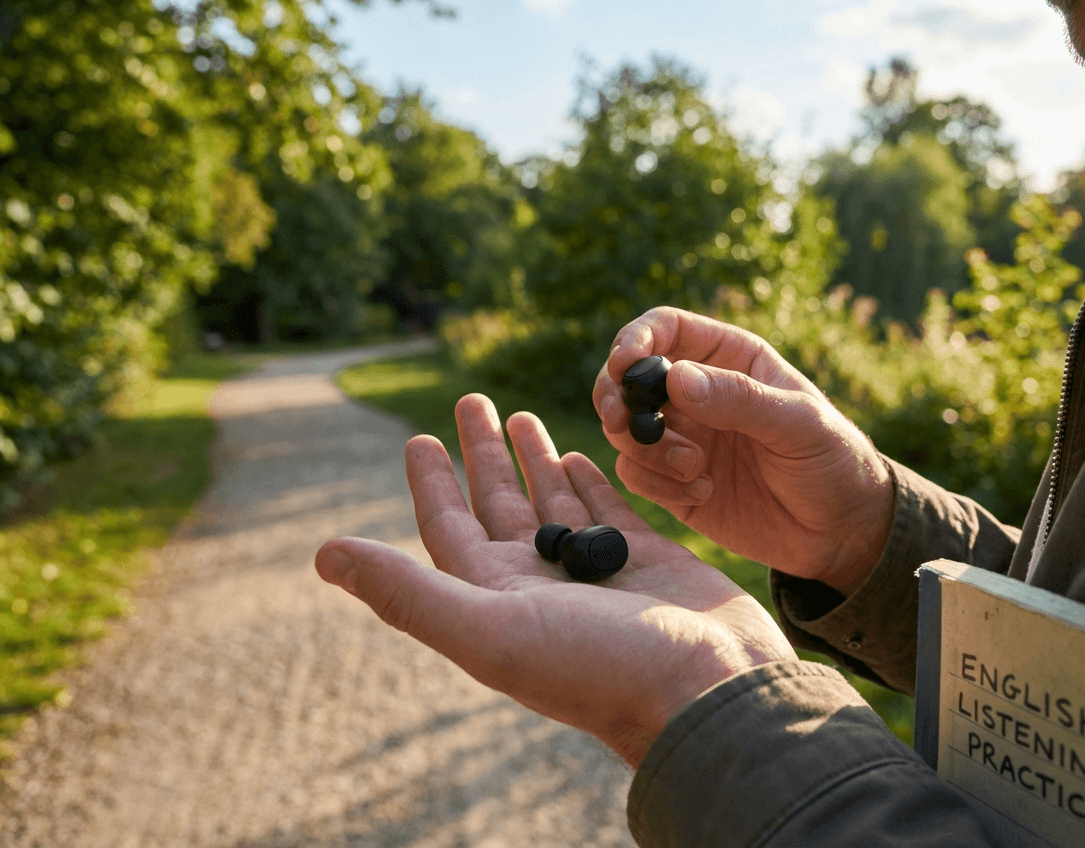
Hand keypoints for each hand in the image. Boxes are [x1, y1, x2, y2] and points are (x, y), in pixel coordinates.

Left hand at [314, 393, 795, 767]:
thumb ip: (408, 592)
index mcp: (496, 599)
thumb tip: (323, 556)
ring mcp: (595, 572)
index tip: (416, 438)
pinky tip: (575, 454)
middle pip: (499, 506)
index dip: (431, 484)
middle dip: (482, 455)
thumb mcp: (489, 629)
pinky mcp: (647, 561)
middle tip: (473, 399)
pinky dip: (588, 482)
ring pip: (553, 502)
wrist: (708, 693)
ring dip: (533, 459)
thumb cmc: (599, 669)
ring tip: (520, 414)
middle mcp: (540, 585)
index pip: (448, 529)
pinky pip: (608, 510)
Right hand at [593, 307, 894, 595]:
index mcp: (729, 358)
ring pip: (624, 428)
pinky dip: (656, 484)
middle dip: (616, 397)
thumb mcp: (798, 424)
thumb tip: (675, 378)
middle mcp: (697, 393)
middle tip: (622, 422)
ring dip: (645, 449)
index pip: (665, 329)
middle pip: (626, 377)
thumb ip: (739, 399)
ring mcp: (682, 438)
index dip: (635, 340)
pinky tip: (703, 494)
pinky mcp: (673, 483)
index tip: (624, 366)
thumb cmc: (833, 462)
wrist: (841, 532)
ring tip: (694, 469)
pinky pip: (636, 474)